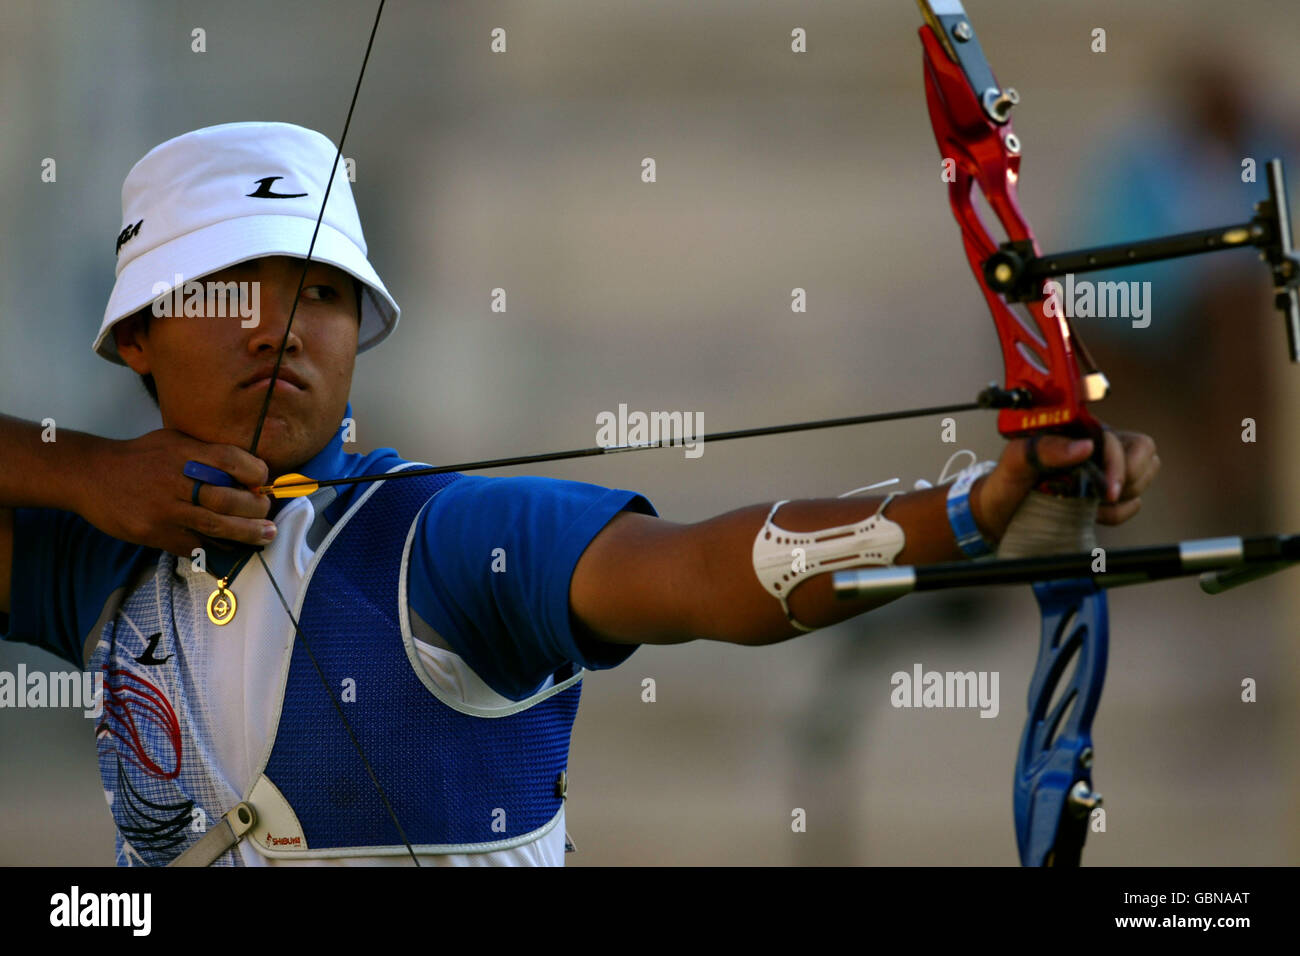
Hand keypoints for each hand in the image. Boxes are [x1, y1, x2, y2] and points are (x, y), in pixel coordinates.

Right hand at [76, 430, 273, 556]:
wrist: (90, 475)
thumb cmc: (140, 456)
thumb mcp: (173, 441)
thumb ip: (207, 453)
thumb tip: (249, 472)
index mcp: (184, 452)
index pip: (231, 460)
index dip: (255, 472)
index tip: (264, 481)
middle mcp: (175, 480)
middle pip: (227, 498)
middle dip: (256, 509)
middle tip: (268, 514)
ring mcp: (164, 509)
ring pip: (215, 525)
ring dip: (247, 533)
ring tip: (265, 535)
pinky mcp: (153, 532)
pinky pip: (193, 545)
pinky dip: (216, 549)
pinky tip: (232, 549)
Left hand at [972, 429, 1159, 542]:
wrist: (998, 512)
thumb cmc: (1005, 481)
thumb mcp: (1015, 459)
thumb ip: (1045, 447)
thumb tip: (1085, 446)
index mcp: (1080, 430)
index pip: (1124, 441)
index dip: (1121, 465)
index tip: (1108, 490)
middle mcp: (1097, 446)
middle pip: (1145, 455)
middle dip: (1127, 480)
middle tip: (1099, 495)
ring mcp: (1104, 469)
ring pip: (1143, 478)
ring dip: (1122, 498)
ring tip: (1090, 503)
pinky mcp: (1106, 493)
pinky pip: (1134, 502)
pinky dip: (1117, 513)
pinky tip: (1093, 512)